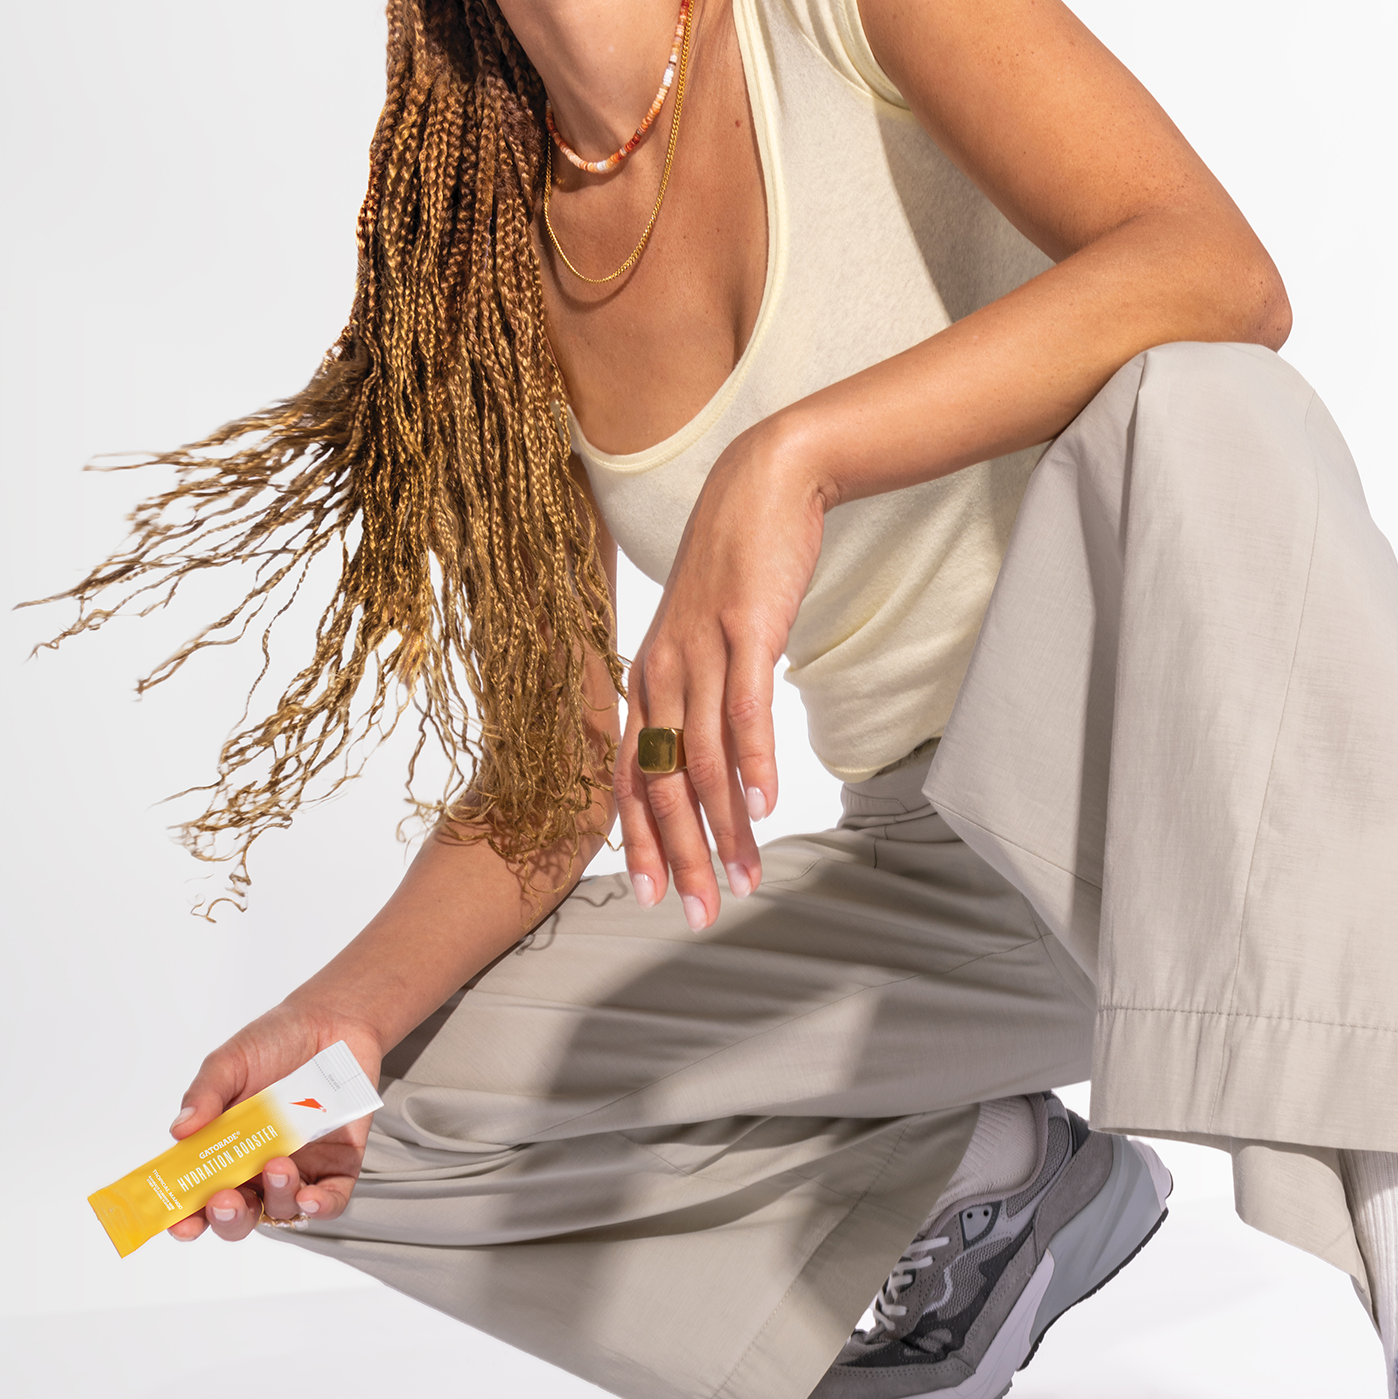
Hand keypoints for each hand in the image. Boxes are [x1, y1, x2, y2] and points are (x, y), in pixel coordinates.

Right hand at [164, 1003, 383, 1245]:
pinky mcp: (339, 1165)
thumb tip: (178, 1131)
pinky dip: (321, 1206)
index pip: (199, 1197)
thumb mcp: (230, 1063)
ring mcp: (300, 1168)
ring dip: (276, 1198)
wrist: (331, 1020)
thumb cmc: (275, 1041)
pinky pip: (331, 1200)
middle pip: (240, 1215)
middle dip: (229, 1219)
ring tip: (277, 1165)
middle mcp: (258, 1168)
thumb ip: (205, 1095)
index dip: (188, 1219)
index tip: (180, 1224)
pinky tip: (311, 1198)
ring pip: (283, 1209)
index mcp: (224, 1150)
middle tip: (223, 1201)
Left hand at [616, 417, 825, 928]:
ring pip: (704, 760)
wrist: (761, 485)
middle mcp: (661, 671)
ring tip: (747, 877)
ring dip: (725, 828)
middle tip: (702, 913)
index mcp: (646, 677)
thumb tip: (712, 752)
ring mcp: (699, 652)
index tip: (655, 897)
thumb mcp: (704, 635)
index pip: (633, 776)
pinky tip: (765, 808)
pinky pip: (744, 710)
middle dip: (682, 856)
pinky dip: (753, 765)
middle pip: (663, 783)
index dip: (641, 841)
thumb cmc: (736, 565)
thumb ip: (701, 692)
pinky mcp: (744, 632)